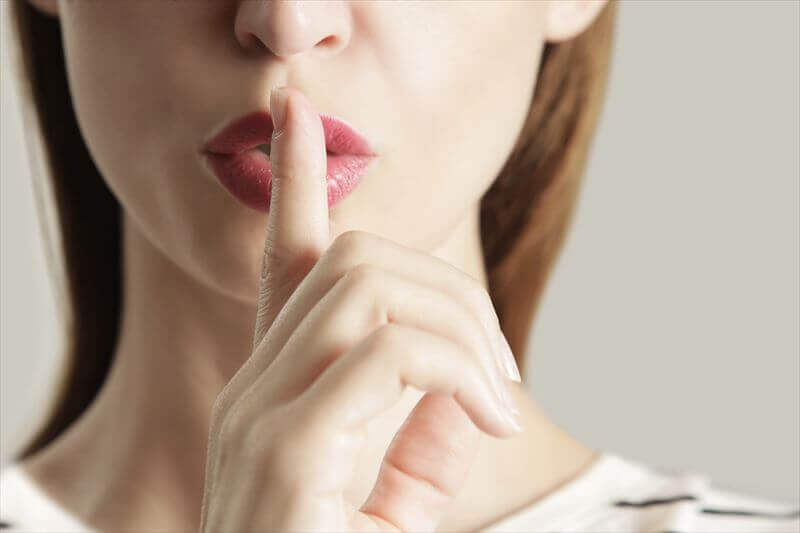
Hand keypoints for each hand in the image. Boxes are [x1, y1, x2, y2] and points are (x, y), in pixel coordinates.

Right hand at [198, 86, 521, 531]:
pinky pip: (387, 352)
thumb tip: (468, 366)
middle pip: (354, 258)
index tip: (300, 117)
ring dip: (461, 324)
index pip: (284, 261)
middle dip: (451, 287)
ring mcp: (263, 414)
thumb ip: (425, 416)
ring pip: (368, 287)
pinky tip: (488, 416)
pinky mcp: (289, 453)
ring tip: (497, 393)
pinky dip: (458, 368)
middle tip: (500, 366)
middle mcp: (258, 386)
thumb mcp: (403, 486)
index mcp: (281, 385)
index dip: (295, 182)